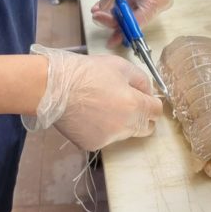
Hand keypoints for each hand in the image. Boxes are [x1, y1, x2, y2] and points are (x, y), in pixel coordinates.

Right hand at [21, 44, 161, 150]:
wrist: (54, 87)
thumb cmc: (87, 72)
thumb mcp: (120, 66)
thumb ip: (141, 80)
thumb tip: (148, 93)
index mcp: (135, 106)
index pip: (156, 111)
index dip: (151, 102)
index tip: (143, 97)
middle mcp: (125, 127)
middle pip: (145, 127)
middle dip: (141, 116)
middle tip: (126, 102)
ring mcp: (108, 139)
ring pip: (124, 133)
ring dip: (121, 122)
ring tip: (101, 105)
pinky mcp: (92, 145)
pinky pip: (105, 138)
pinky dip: (102, 128)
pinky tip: (89, 114)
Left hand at [91, 0, 171, 47]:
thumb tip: (101, 8)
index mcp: (158, 1)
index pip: (137, 21)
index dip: (118, 25)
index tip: (101, 21)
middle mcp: (158, 4)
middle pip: (134, 19)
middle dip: (114, 19)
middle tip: (96, 17)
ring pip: (131, 13)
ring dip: (114, 13)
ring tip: (97, 11)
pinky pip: (131, 4)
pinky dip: (118, 5)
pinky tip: (105, 5)